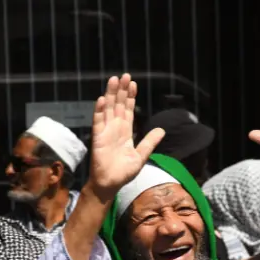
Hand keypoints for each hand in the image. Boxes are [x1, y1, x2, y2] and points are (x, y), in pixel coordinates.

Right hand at [88, 74, 164, 200]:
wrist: (110, 184)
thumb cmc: (124, 172)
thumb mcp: (141, 156)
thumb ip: (149, 142)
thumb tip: (162, 130)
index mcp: (125, 132)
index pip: (128, 110)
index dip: (131, 97)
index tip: (133, 84)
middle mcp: (115, 128)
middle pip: (118, 105)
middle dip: (122, 90)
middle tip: (125, 75)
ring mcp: (105, 132)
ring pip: (108, 109)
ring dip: (111, 94)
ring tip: (114, 80)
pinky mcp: (98, 138)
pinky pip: (98, 122)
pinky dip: (99, 110)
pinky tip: (102, 99)